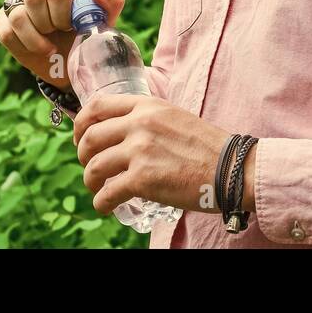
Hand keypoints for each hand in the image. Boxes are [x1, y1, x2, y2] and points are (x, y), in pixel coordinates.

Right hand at [0, 0, 124, 90]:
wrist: (70, 60)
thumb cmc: (88, 33)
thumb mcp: (106, 18)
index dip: (64, 14)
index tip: (72, 26)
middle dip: (49, 23)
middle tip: (60, 33)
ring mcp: (18, 2)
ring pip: (17, 15)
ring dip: (36, 39)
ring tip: (50, 48)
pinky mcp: (4, 20)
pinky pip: (6, 32)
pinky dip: (24, 46)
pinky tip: (38, 50)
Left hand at [73, 93, 255, 215]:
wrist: (231, 168)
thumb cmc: (207, 147)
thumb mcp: (175, 117)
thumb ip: (149, 120)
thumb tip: (123, 134)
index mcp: (148, 105)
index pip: (97, 106)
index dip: (81, 123)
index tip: (80, 137)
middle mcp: (140, 124)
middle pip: (90, 137)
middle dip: (82, 155)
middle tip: (90, 166)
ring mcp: (140, 151)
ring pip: (93, 167)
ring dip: (90, 181)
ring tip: (99, 188)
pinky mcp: (142, 179)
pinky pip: (106, 193)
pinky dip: (101, 203)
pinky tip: (106, 206)